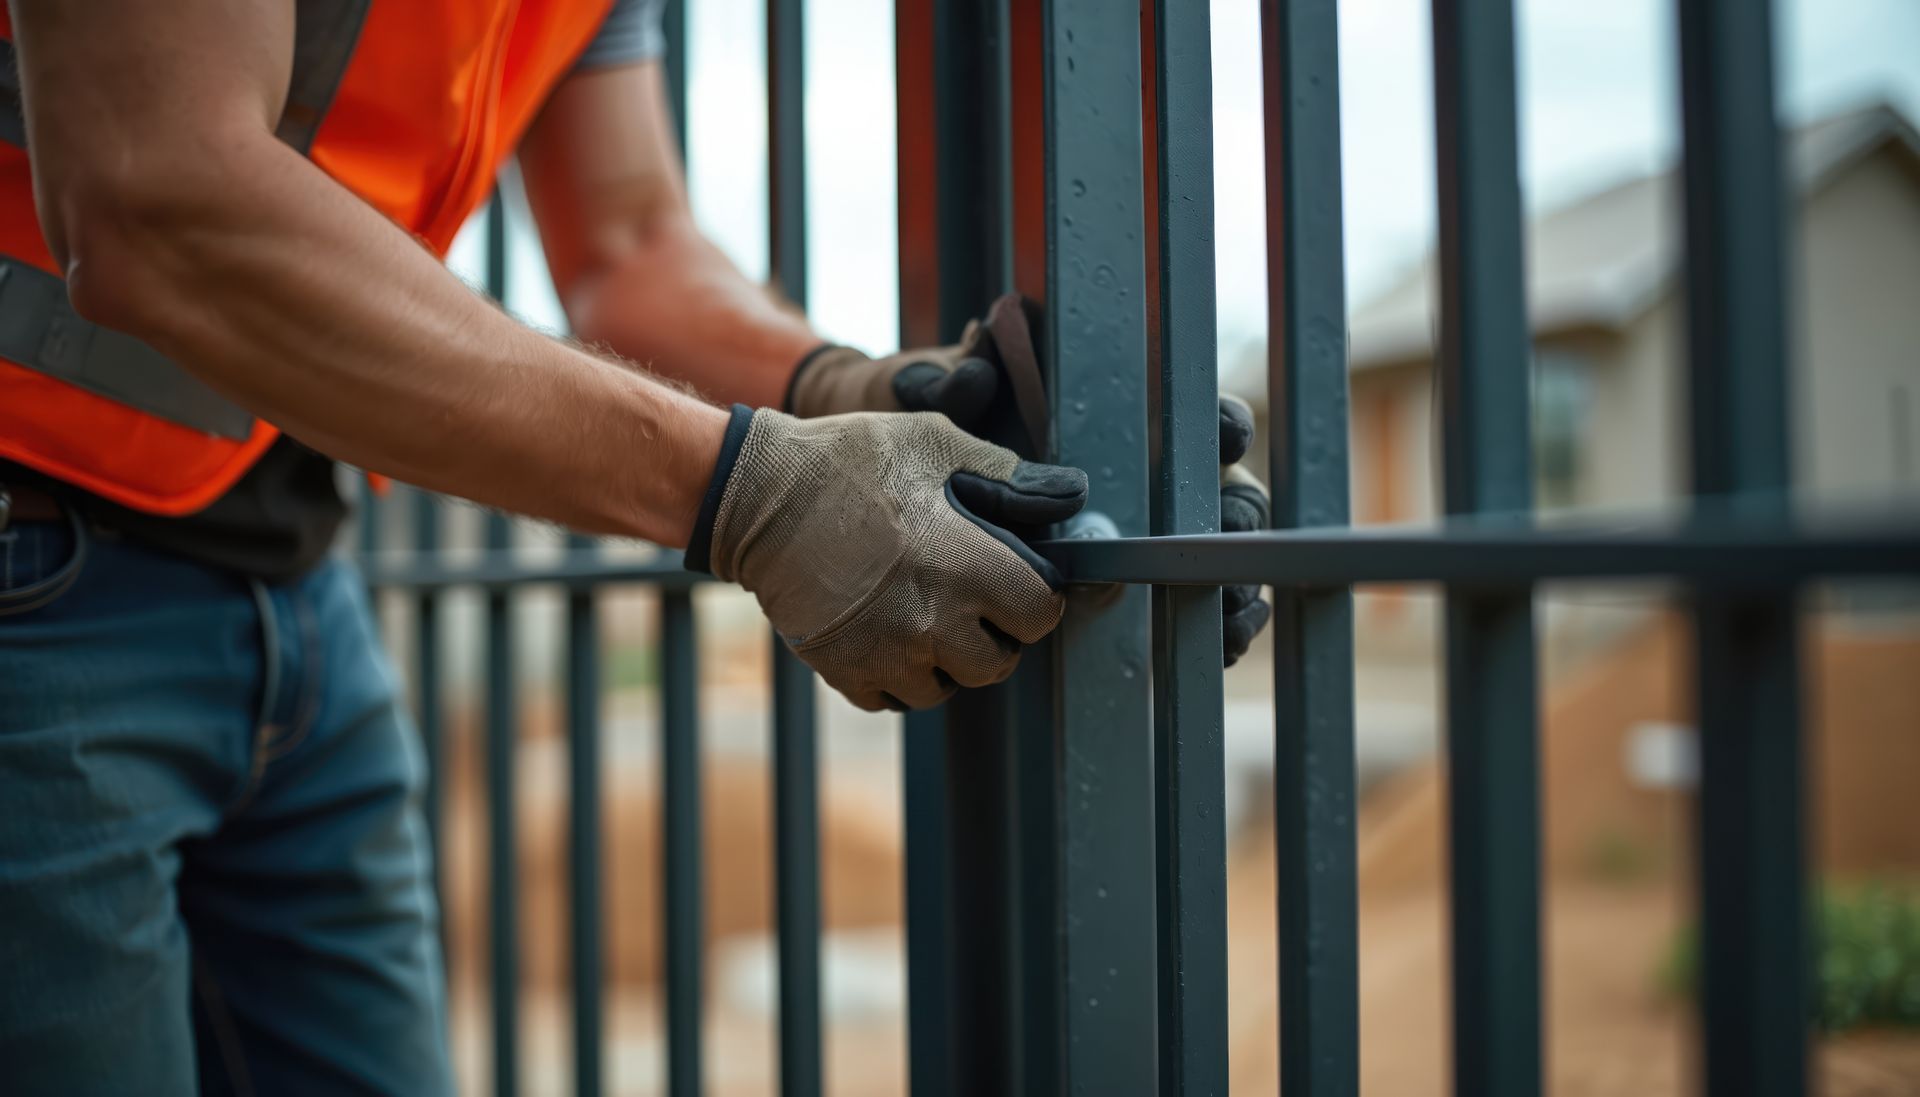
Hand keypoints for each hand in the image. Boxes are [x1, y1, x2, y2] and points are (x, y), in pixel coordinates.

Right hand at [787, 296, 1273, 666]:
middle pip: (998, 663)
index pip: (1041, 614)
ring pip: (945, 688)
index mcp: (966, 567)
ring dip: (943, 660)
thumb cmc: (852, 462)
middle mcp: (931, 622)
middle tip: (965, 596)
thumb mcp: (938, 444)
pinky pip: (892, 698)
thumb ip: (1012, 476)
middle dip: (992, 634)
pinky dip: (895, 675)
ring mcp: (885, 654)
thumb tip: (1071, 495)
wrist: (758, 496)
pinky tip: (882, 629)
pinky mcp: (844, 671)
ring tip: (918, 610)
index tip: (1016, 581)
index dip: (1035, 596)